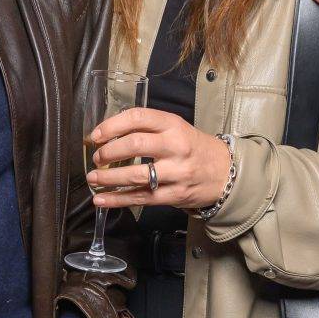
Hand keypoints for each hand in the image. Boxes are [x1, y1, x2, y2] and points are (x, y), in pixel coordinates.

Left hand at [88, 107, 230, 213]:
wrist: (224, 172)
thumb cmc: (193, 148)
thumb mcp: (176, 128)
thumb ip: (148, 129)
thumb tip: (108, 135)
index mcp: (173, 125)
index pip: (138, 118)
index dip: (112, 125)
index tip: (96, 135)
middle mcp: (176, 146)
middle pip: (135, 145)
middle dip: (108, 152)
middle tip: (97, 158)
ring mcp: (176, 172)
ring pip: (136, 175)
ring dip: (109, 178)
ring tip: (94, 178)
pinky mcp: (174, 195)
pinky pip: (141, 198)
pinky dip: (118, 200)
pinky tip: (102, 199)